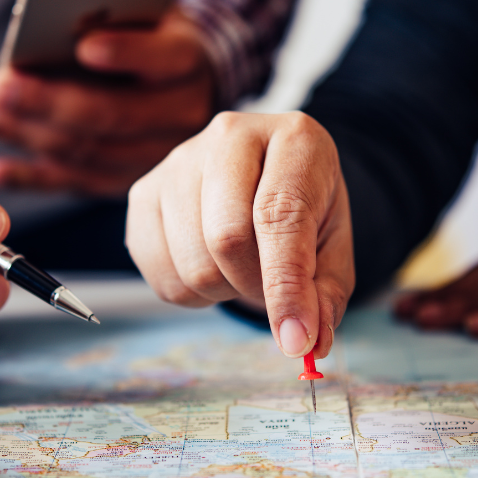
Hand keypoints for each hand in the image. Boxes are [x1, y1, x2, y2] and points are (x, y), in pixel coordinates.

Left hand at [0, 6, 214, 195]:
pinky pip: (77, 184)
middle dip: (50, 101)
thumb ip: (114, 16)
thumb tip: (63, 31)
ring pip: (90, 152)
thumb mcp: (143, 10)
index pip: (165, 58)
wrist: (180, 81)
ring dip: (28, 135)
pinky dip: (33, 178)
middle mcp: (181, 116)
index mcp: (188, 63)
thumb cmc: (147, 34)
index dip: (126, 53)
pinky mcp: (128, 183)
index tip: (84, 46)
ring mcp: (157, 156)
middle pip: (114, 114)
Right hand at [126, 112, 354, 359]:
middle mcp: (230, 134)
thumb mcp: (333, 247)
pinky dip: (192, 292)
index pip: (279, 215)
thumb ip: (326, 294)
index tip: (294, 337)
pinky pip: (160, 274)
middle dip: (253, 287)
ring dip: (224, 290)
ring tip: (242, 267)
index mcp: (295, 138)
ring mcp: (179, 161)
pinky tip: (211, 264)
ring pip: (192, 263)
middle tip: (270, 289)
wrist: (267, 177)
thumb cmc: (306, 210)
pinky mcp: (144, 193)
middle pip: (226, 239)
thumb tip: (305, 342)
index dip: (285, 284)